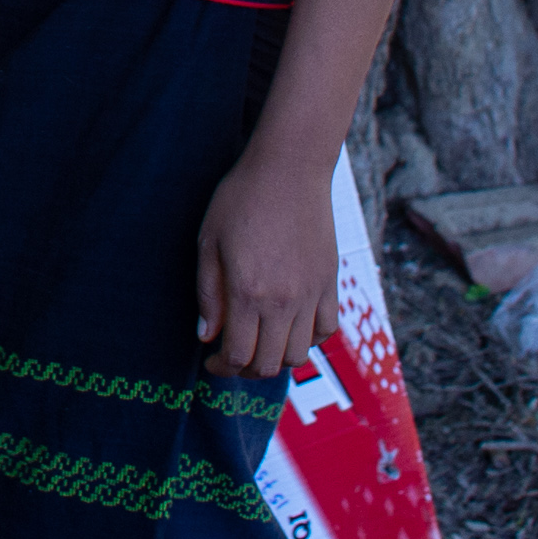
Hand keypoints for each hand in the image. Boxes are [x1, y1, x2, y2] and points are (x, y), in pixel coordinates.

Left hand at [193, 147, 338, 378]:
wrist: (289, 169)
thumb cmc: (241, 198)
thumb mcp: (208, 241)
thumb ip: (207, 293)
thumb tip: (207, 335)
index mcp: (247, 292)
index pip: (237, 355)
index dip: (221, 367)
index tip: (211, 361)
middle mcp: (284, 301)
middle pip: (269, 365)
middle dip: (246, 369)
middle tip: (232, 356)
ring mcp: (312, 294)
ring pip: (299, 355)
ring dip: (277, 358)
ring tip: (260, 342)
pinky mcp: (330, 284)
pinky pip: (326, 331)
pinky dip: (309, 340)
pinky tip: (290, 327)